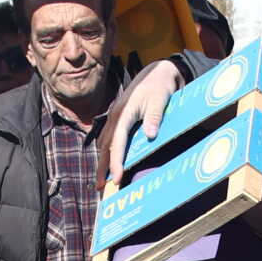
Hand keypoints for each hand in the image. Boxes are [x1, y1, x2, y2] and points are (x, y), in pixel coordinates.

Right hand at [104, 60, 187, 184]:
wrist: (157, 72)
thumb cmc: (159, 86)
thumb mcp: (160, 99)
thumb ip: (155, 117)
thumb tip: (151, 135)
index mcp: (124, 113)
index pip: (118, 142)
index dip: (116, 161)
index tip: (117, 178)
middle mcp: (115, 116)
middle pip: (105, 146)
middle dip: (102, 167)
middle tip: (100, 188)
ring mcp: (115, 116)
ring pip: (104, 143)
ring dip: (102, 162)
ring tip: (102, 181)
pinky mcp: (118, 118)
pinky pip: (109, 138)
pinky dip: (107, 153)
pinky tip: (108, 163)